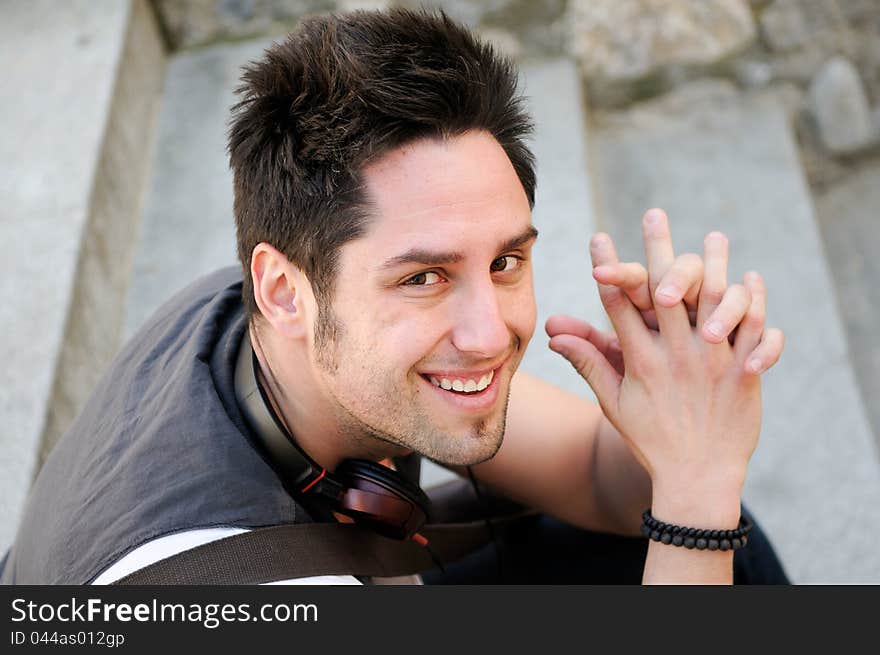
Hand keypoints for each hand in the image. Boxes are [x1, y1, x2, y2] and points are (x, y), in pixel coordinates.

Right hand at [546, 209, 784, 520]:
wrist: (699, 476)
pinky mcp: (743, 372)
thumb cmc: (651, 439)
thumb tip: (554, 333)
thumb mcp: (614, 403)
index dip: (608, 266)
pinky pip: (754, 328)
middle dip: (658, 248)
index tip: (599, 237)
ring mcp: (713, 362)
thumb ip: (589, 362)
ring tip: (712, 236)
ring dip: (715, 265)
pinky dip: (755, 302)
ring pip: (715, 301)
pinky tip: (751, 277)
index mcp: (641, 360)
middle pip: (666, 290)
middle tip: (655, 214)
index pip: (620, 303)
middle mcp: (677, 354)